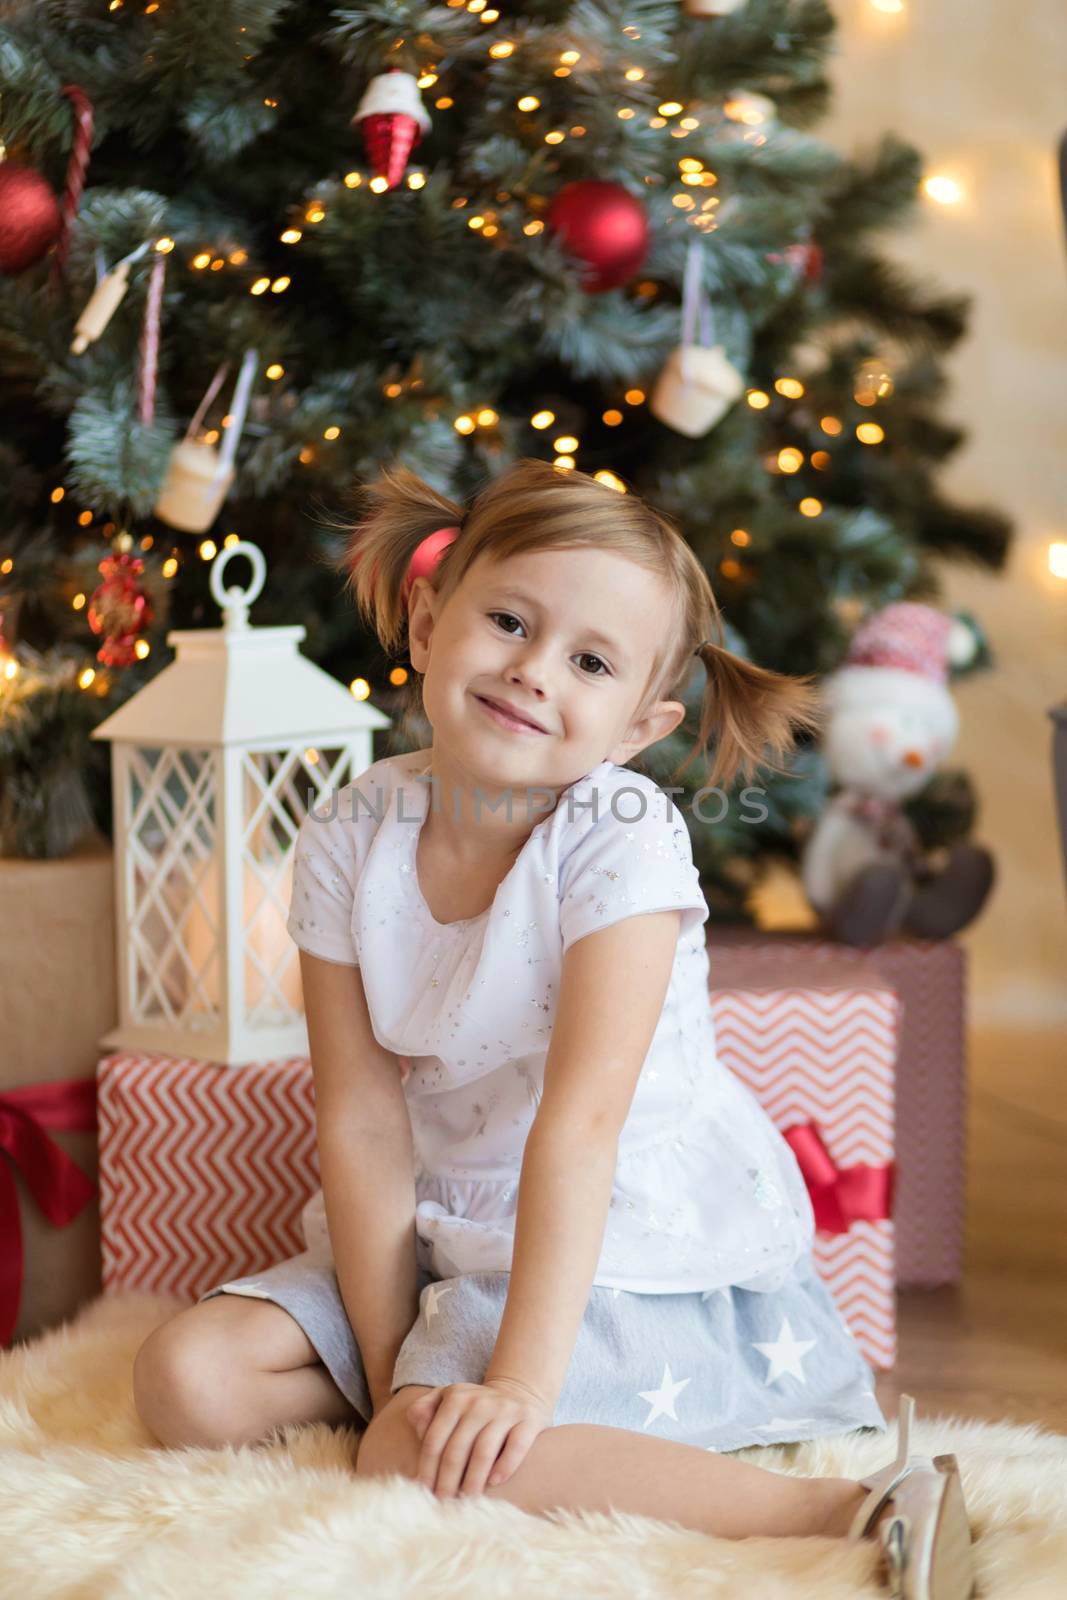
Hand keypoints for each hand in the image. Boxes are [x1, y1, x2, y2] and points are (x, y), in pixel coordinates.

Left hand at [407, 1377, 552, 1498]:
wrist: (519, 1391)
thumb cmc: (474, 1406)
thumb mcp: (446, 1398)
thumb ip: (423, 1410)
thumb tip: (419, 1432)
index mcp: (455, 1397)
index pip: (435, 1438)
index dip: (427, 1468)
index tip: (423, 1492)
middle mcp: (480, 1402)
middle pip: (457, 1449)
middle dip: (447, 1481)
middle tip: (442, 1503)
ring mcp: (505, 1410)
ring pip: (484, 1451)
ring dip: (472, 1481)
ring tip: (465, 1501)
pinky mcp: (529, 1419)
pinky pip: (516, 1446)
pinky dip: (505, 1466)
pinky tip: (494, 1483)